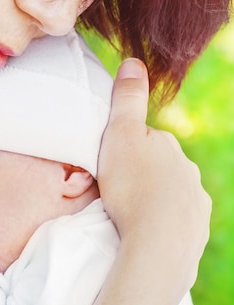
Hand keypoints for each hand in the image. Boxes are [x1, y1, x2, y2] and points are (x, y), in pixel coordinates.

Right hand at [98, 58, 210, 293]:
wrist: (157, 243)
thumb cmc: (132, 186)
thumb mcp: (120, 135)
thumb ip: (127, 99)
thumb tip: (134, 60)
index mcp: (168, 146)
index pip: (145, 140)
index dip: (124, 149)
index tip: (108, 164)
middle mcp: (187, 170)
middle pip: (159, 167)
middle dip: (141, 175)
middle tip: (114, 192)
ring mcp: (196, 202)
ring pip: (170, 194)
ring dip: (152, 199)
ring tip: (128, 214)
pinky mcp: (196, 231)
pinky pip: (176, 221)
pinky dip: (162, 223)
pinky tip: (146, 231)